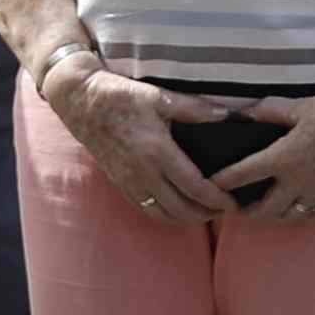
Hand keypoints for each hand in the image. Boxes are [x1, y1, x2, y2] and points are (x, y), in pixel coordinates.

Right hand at [47, 49, 236, 220]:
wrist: (81, 102)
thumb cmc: (120, 95)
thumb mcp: (159, 96)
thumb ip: (196, 108)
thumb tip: (229, 114)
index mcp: (157, 151)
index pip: (195, 187)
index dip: (218, 199)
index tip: (234, 202)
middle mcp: (143, 172)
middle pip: (182, 209)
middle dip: (208, 214)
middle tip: (226, 210)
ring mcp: (129, 181)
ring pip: (163, 215)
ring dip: (188, 219)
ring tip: (206, 212)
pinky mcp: (120, 184)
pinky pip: (146, 210)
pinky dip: (167, 216)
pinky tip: (179, 210)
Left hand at [213, 77, 314, 226]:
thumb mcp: (298, 106)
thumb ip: (267, 111)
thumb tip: (244, 111)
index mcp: (285, 157)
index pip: (244, 175)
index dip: (223, 182)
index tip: (210, 185)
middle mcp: (300, 180)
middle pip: (264, 208)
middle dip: (245, 211)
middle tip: (233, 207)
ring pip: (289, 216)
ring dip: (272, 216)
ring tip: (261, 210)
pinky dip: (302, 216)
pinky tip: (296, 211)